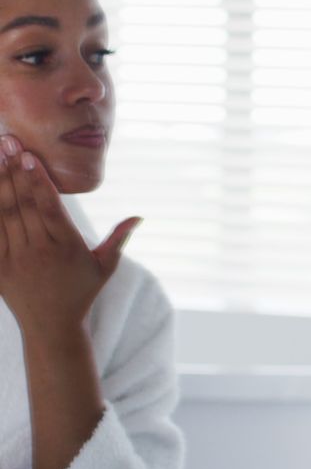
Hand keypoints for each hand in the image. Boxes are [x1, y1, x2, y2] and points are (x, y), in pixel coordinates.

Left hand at [0, 135, 139, 341]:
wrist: (51, 327)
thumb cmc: (81, 292)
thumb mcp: (105, 266)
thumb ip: (119, 238)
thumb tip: (139, 217)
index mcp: (65, 247)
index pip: (48, 207)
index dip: (37, 180)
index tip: (28, 155)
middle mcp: (37, 251)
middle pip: (23, 204)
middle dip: (13, 171)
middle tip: (7, 141)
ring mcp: (14, 258)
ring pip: (3, 214)